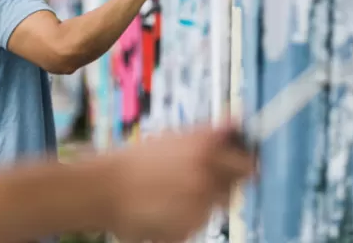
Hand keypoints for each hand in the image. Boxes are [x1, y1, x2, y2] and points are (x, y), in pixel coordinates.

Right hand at [106, 125, 256, 242]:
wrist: (104, 189)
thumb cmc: (136, 160)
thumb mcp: (174, 137)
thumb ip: (209, 133)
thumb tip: (237, 123)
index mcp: (205, 148)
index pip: (248, 162)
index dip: (245, 163)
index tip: (244, 164)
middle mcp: (207, 176)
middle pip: (236, 186)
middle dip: (224, 182)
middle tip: (197, 179)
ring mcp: (199, 205)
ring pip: (216, 206)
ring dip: (204, 200)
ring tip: (171, 193)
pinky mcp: (189, 229)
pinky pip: (198, 223)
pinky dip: (187, 218)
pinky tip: (164, 207)